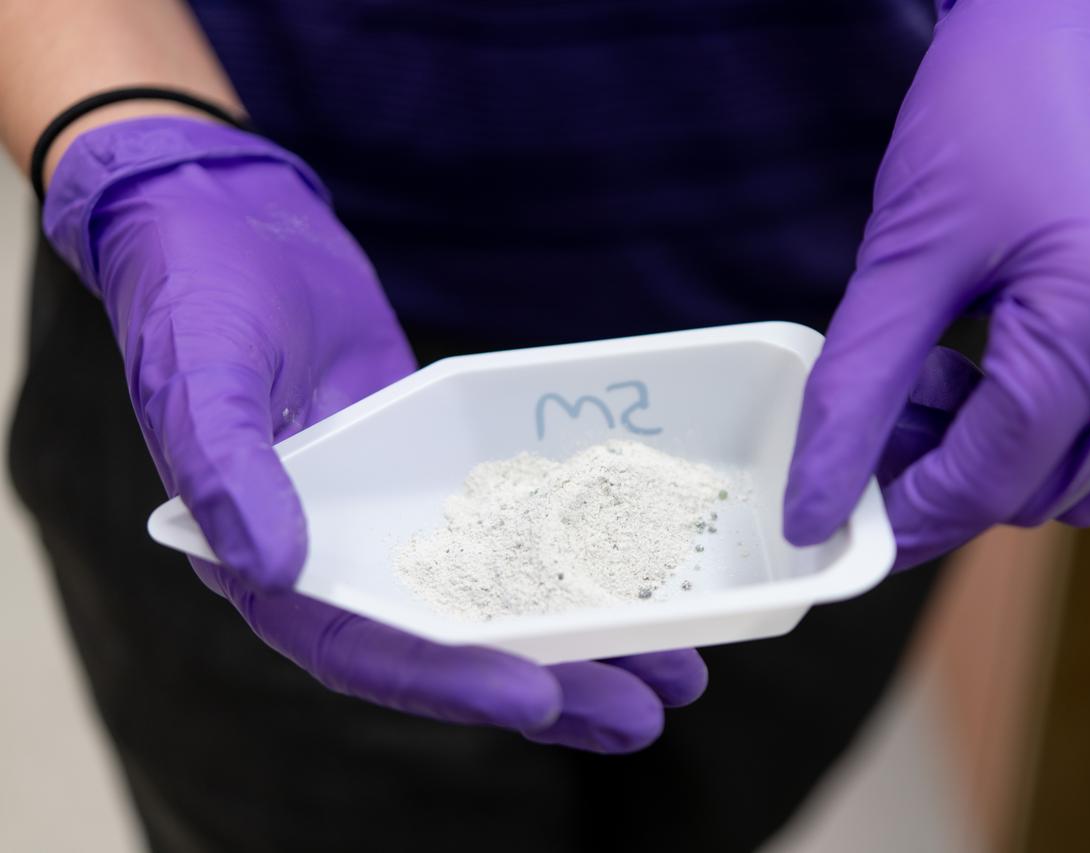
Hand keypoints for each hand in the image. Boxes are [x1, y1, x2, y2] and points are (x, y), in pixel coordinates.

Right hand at [44, 117, 705, 750]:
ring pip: (501, 594)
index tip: (539, 695)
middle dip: (551, 683)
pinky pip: (517, 522)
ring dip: (585, 637)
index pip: (363, 645)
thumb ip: (224, 466)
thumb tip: (270, 567)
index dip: (450, 679)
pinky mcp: (446, 468)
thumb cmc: (192, 294)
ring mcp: (403, 514)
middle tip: (645, 715)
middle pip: (454, 643)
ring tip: (679, 674)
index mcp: (269, 561)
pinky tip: (649, 572)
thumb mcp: (198, 373)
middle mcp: (345, 554)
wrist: (228, 220)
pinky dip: (577, 553)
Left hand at [784, 0, 1089, 567]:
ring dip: (1020, 460)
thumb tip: (815, 507)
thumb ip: (855, 395)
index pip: (996, 476)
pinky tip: (1035, 382)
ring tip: (966, 375)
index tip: (857, 517)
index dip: (915, 510)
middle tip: (904, 409)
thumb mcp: (904, 259)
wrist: (1081, 29)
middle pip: (1048, 487)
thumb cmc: (990, 118)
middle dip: (957, 472)